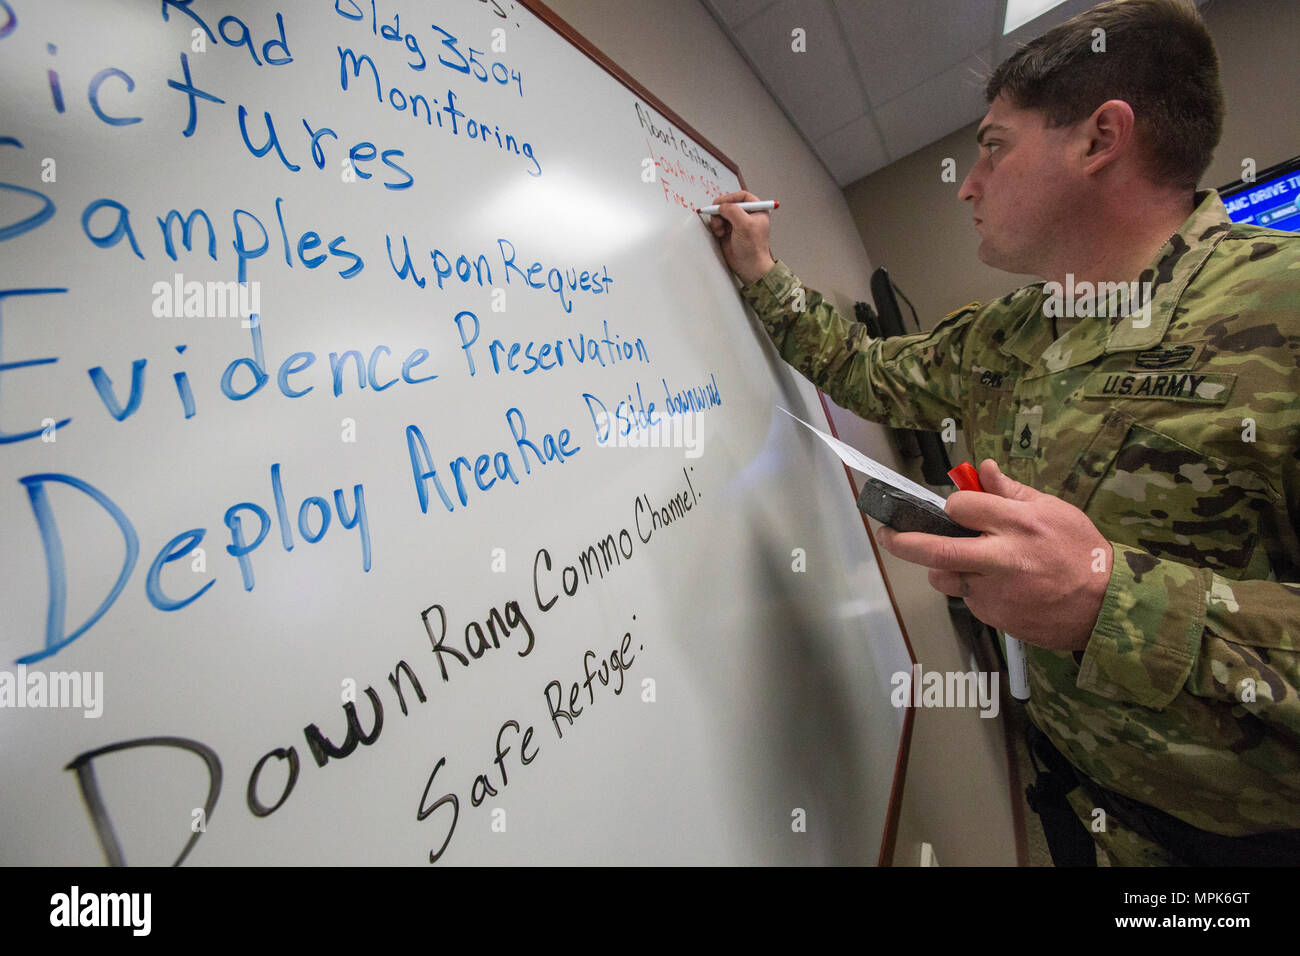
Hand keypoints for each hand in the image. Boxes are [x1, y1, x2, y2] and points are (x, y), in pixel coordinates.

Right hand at [705, 190, 775, 284]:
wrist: (749, 267)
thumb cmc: (754, 249)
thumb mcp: (744, 225)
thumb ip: (732, 211)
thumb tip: (721, 206)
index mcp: (757, 210)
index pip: (742, 196)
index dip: (730, 197)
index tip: (721, 203)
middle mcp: (747, 215)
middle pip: (729, 204)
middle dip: (721, 210)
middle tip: (717, 215)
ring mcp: (737, 224)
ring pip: (722, 213)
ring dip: (718, 219)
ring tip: (720, 229)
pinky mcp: (728, 232)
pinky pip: (718, 223)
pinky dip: (716, 226)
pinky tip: (720, 234)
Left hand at [876, 460, 1112, 650]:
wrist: (1106, 606)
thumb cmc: (1080, 552)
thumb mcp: (1053, 510)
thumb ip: (1011, 491)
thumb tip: (981, 468)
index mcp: (1018, 524)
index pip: (960, 506)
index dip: (952, 506)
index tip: (954, 509)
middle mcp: (1003, 558)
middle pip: (936, 549)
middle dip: (902, 541)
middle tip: (885, 535)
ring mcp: (996, 591)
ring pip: (945, 577)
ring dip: (944, 568)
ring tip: (967, 562)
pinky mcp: (995, 616)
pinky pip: (967, 598)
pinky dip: (973, 589)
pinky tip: (999, 586)